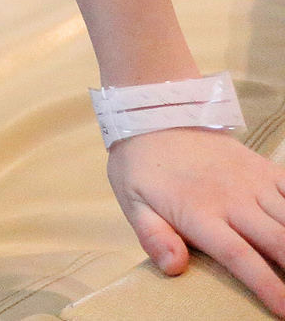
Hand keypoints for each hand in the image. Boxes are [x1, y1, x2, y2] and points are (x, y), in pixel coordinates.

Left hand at [109, 127, 284, 313]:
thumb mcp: (133, 202)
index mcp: (199, 213)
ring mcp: (252, 182)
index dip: (266, 286)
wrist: (155, 117)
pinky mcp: (263, 168)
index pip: (239, 257)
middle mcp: (232, 199)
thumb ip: (152, 237)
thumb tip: (174, 268)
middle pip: (277, 241)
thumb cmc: (142, 168)